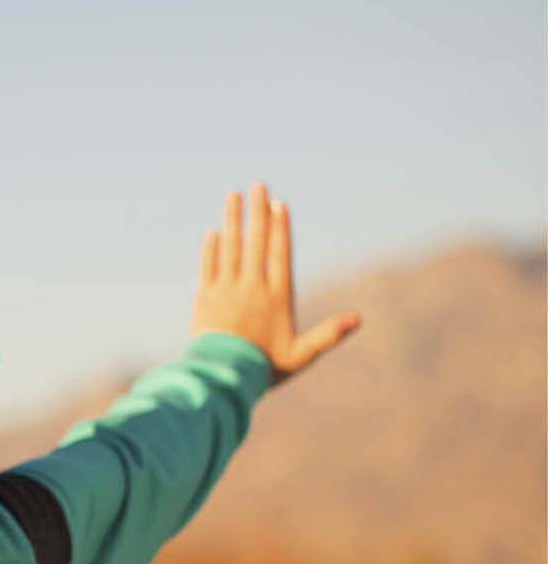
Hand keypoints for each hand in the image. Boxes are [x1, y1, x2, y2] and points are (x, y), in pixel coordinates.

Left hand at [191, 184, 359, 385]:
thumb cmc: (265, 368)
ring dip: (232, 220)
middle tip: (257, 185)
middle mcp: (251, 287)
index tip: (278, 204)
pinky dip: (211, 249)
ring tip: (233, 195)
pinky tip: (213, 232)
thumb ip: (328, 334)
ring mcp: (226, 290)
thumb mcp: (301, 354)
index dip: (279, 228)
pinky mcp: (205, 299)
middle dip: (257, 212)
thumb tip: (358, 319)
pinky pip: (208, 267)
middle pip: (254, 242)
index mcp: (276, 296)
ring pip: (229, 247)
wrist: (222, 378)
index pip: (279, 253)